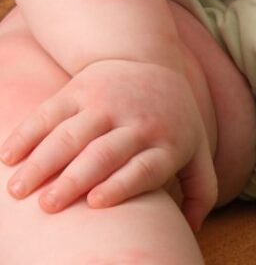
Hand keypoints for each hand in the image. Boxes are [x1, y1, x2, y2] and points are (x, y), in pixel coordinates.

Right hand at [0, 57, 215, 230]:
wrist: (149, 61)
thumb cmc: (173, 120)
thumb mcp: (197, 148)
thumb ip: (201, 189)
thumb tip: (193, 229)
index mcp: (167, 143)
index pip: (145, 166)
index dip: (122, 183)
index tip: (96, 202)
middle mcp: (137, 122)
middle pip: (103, 153)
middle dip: (74, 179)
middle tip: (48, 206)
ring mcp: (107, 103)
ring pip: (71, 134)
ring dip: (42, 162)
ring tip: (19, 190)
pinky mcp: (79, 89)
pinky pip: (48, 112)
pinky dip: (26, 134)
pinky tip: (8, 158)